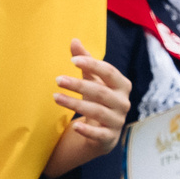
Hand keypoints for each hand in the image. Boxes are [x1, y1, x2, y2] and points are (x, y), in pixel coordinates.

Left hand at [44, 45, 130, 176]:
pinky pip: (99, 134)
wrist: (103, 130)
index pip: (109, 72)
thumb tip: (74, 40)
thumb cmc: (97, 98)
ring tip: (55, 97)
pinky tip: (74, 127)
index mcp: (122, 85)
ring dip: (75, 104)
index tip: (72, 60)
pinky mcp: (109, 138)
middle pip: (101, 92)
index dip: (92, 65)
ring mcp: (117, 121)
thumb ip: (85, 61)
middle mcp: (123, 103)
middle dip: (78, 85)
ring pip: (97, 111)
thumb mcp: (92, 79)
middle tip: (57, 79)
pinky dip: (87, 131)